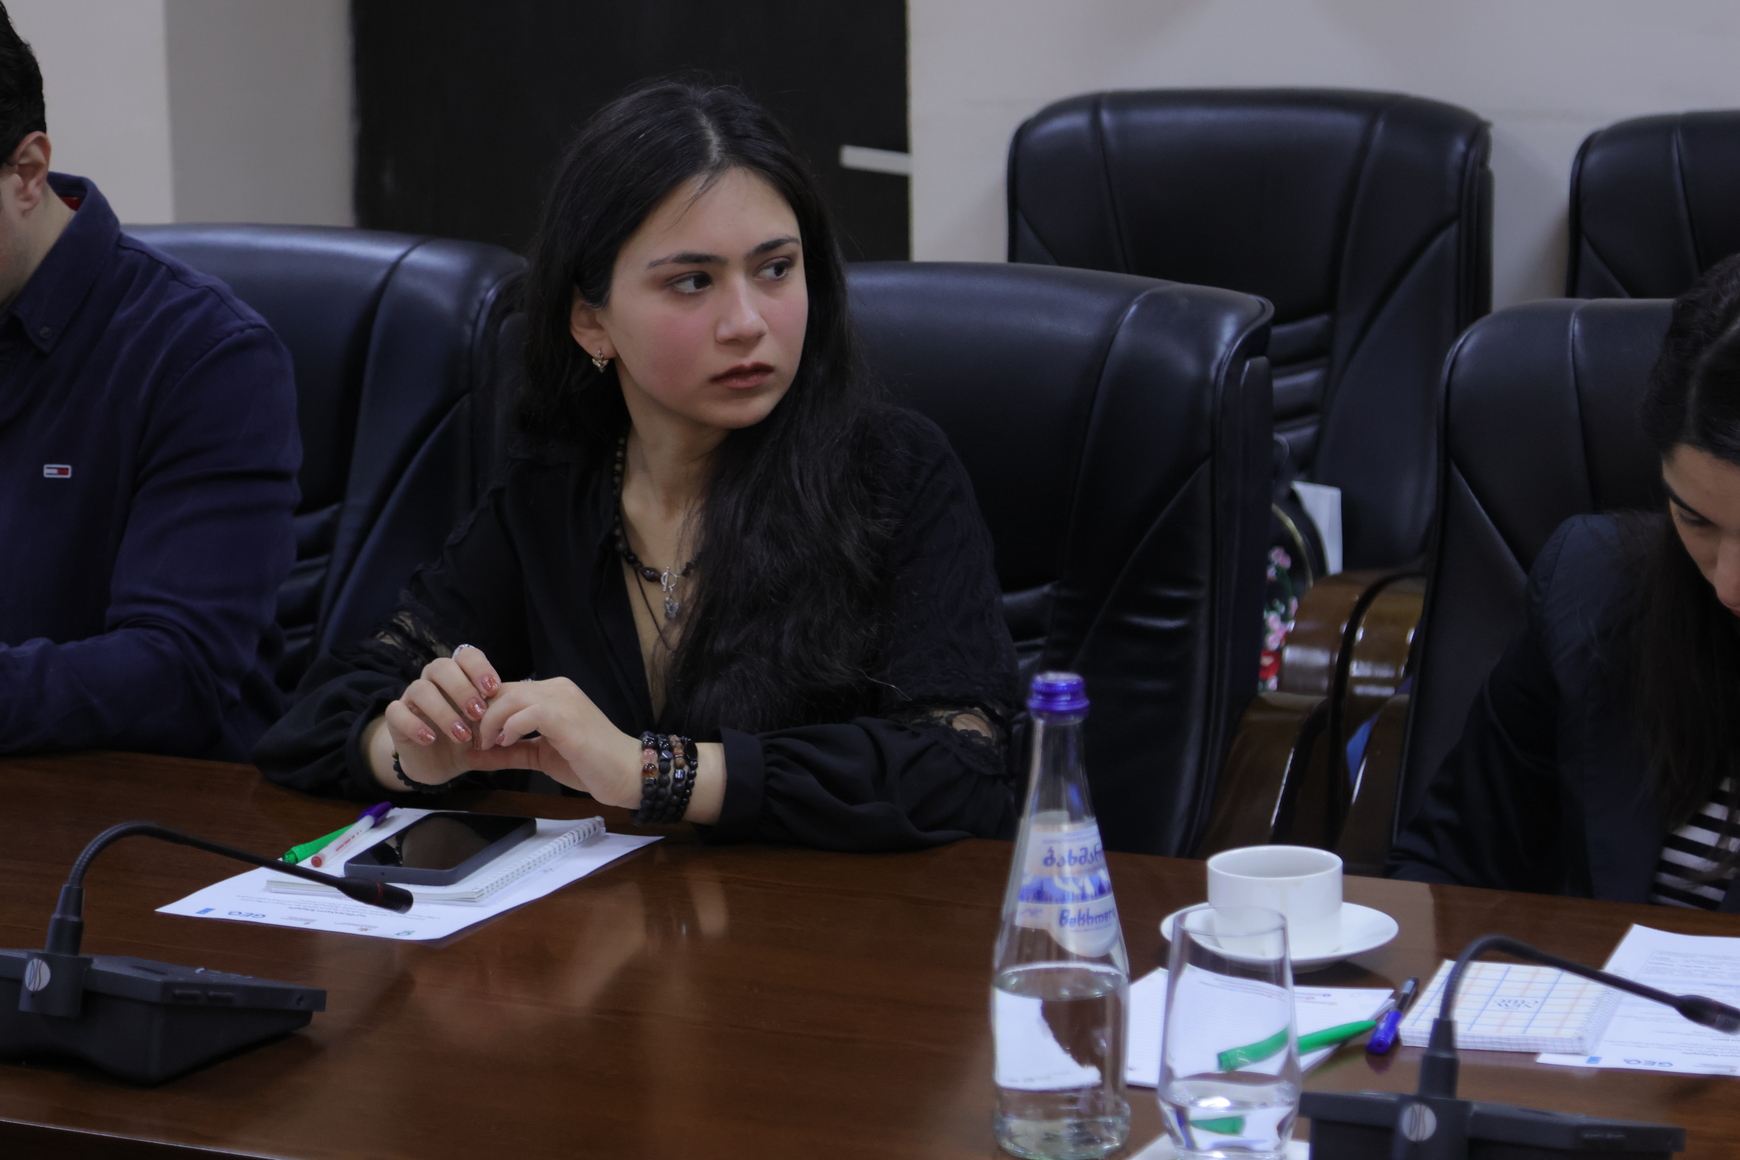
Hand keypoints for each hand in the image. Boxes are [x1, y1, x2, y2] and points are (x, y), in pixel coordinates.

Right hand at [380, 645, 502, 786]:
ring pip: (420, 689)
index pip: (466, 655)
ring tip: (462, 735)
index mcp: (458, 675)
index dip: (479, 668)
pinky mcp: (396, 718)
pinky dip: (414, 724)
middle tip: (479, 713)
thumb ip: (500, 714)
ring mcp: (412, 697)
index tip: (494, 689)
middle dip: (462, 689)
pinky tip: (430, 739)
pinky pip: (397, 712)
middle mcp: (433, 680)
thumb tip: (520, 708)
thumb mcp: (488, 726)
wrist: (440, 763)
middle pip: (442, 667)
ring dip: (443, 712)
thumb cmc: (468, 737)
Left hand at [469, 676, 642, 807]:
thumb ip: (508, 753)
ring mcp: (563, 700)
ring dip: (490, 721)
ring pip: (510, 696)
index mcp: (554, 693)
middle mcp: (558, 688)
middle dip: (480, 714)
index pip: (506, 689)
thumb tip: (470, 756)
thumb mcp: (540, 756)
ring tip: (486, 743)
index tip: (471, 735)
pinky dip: (508, 728)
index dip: (483, 710)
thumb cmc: (589, 765)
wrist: (627, 774)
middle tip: (472, 740)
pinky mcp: (566, 718)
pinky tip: (505, 743)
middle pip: (502, 689)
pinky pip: (526, 713)